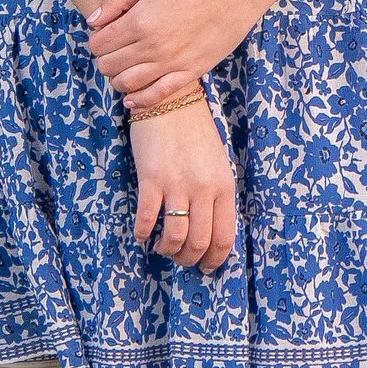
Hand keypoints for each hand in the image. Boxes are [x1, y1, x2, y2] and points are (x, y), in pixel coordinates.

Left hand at [88, 0, 259, 103]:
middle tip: (115, 48)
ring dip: (118, 77)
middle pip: (109, 66)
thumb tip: (92, 21)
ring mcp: (172, 63)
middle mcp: (153, 47)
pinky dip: (139, 101)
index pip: (98, 44)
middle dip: (105, 57)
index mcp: (140, 21)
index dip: (96, 40)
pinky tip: (132, 98)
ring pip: (127, 84)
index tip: (105, 34)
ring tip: (125, 66)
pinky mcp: (190, 72)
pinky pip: (157, 96)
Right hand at [130, 98, 237, 270]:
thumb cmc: (195, 132)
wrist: (170, 100)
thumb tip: (209, 231)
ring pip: (174, 237)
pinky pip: (147, 218)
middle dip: (188, 259)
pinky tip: (142, 233)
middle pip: (199, 242)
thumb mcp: (217, 164)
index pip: (224, 236)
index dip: (214, 259)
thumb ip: (216, 195)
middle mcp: (204, 188)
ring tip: (161, 247)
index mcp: (224, 186)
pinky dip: (143, 233)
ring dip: (167, 250)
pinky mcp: (152, 178)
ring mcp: (177, 184)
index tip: (206, 267)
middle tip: (180, 260)